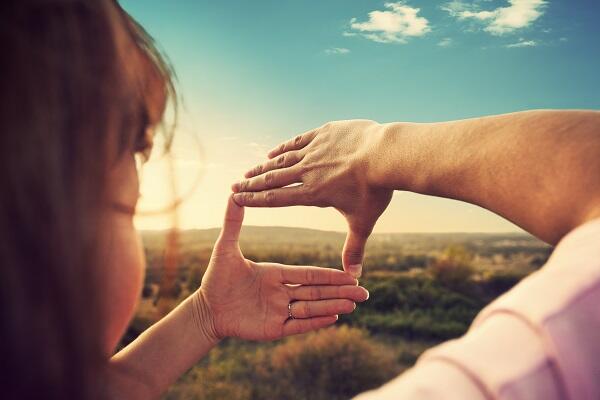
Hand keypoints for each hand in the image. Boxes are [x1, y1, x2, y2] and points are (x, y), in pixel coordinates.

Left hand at [197, 195, 368, 341]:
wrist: (205, 309)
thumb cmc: (215, 279)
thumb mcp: (225, 248)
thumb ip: (233, 223)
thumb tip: (233, 194)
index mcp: (276, 274)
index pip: (308, 274)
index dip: (329, 275)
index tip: (349, 273)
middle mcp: (282, 293)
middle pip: (317, 291)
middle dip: (340, 291)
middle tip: (364, 292)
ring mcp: (279, 311)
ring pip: (312, 308)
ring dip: (333, 306)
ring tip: (355, 305)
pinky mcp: (273, 329)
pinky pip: (298, 325)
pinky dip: (316, 322)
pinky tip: (334, 318)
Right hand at [232, 120, 392, 276]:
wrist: (386, 154)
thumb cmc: (375, 191)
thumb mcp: (363, 221)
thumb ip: (355, 247)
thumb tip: (354, 276)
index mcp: (313, 194)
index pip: (276, 199)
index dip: (254, 200)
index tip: (236, 199)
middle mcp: (308, 171)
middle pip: (273, 179)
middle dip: (252, 184)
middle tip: (235, 185)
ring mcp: (315, 151)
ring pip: (282, 159)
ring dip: (264, 166)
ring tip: (250, 171)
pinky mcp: (324, 134)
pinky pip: (298, 141)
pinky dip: (283, 147)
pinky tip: (273, 151)